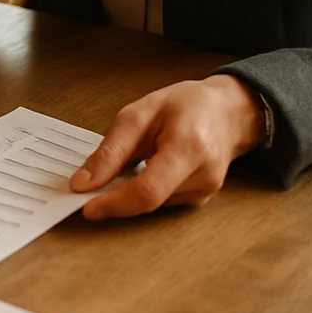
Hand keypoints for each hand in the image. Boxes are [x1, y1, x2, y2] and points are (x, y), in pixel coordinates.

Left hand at [71, 74, 264, 219]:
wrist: (228, 111)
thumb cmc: (185, 105)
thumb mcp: (139, 113)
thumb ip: (111, 151)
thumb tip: (83, 183)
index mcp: (188, 147)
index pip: (148, 190)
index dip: (115, 204)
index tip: (86, 207)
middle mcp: (203, 175)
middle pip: (149, 202)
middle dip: (116, 199)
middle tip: (93, 186)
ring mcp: (206, 191)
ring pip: (153, 203)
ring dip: (132, 190)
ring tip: (135, 157)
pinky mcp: (202, 199)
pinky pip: (162, 201)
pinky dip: (146, 189)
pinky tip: (150, 166)